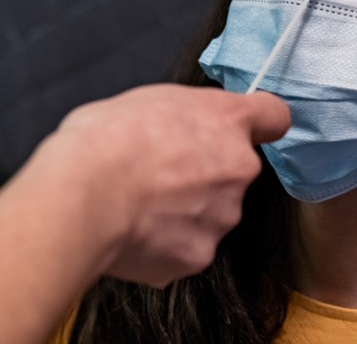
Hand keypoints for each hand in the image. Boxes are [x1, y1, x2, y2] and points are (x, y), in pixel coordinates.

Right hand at [39, 84, 289, 287]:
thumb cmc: (105, 139)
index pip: (274, 116)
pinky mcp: (199, 256)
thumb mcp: (148, 99)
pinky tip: (133, 230)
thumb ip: (186, 115)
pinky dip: (164, 242)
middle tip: (157, 171)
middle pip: (233, 171)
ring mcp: (222, 218)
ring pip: (211, 212)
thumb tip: (187, 128)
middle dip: (204, 172)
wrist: (82, 197)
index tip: (240, 129)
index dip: (257, 123)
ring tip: (137, 203)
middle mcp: (238, 169)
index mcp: (227, 120)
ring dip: (184, 210)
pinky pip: (185, 247)